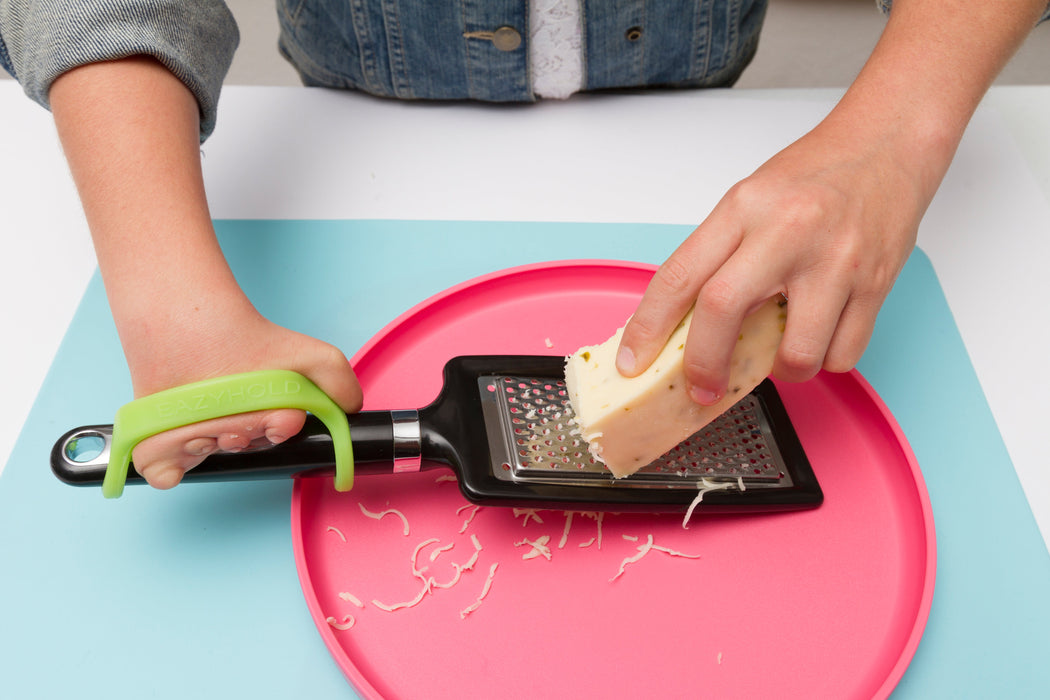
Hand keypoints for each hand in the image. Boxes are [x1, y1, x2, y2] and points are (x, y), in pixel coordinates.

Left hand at [127, 307, 362, 488]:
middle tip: (237, 407)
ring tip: (203, 408)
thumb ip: (342, 384)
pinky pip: (164, 473)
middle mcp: (235, 433)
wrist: (188, 321)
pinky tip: (178, 438)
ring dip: (208, 436)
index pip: (277, 441)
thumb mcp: (315, 356)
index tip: (281, 416)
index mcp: (268, 422)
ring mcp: (197, 440)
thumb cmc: (248, 340)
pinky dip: (167, 466)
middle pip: (244, 449)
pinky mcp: (159, 444)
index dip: (279, 431)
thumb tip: (352, 413)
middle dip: (244, 431)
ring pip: (208, 456)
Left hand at [616, 122, 922, 403]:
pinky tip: (819, 337)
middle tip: (700, 388)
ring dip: (779, 372)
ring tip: (778, 353)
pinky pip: (843, 355)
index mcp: (743, 209)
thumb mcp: (748, 200)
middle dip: (703, 365)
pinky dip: (825, 360)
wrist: (888, 144)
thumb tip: (680, 322)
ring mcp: (835, 261)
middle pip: (722, 313)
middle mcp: (786, 233)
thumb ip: (716, 255)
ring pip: (795, 353)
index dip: (648, 327)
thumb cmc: (815, 174)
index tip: (633, 360)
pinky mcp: (876, 284)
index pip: (679, 276)